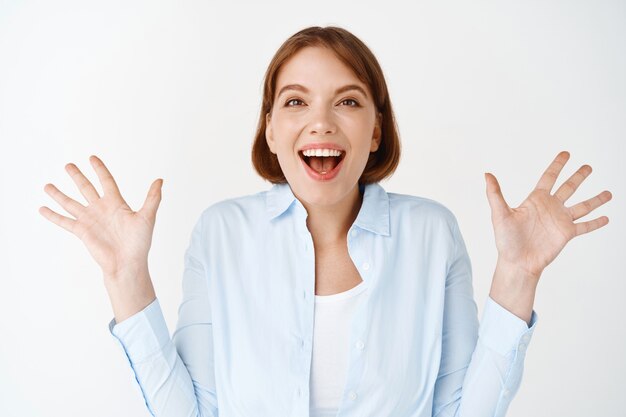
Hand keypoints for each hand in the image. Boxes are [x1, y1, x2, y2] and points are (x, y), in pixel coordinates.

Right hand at [39, 155, 163, 277]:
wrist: (127, 263)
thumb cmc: (139, 242)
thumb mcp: (147, 217)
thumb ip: (152, 198)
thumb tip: (160, 180)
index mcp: (116, 203)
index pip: (106, 181)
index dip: (99, 169)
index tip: (92, 158)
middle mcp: (101, 209)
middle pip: (86, 188)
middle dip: (77, 176)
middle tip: (68, 165)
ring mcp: (90, 220)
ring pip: (70, 203)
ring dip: (59, 194)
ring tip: (47, 185)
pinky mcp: (82, 231)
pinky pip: (64, 221)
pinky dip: (52, 215)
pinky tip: (42, 208)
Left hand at [485, 151, 611, 279]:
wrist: (517, 262)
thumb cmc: (506, 240)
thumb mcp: (500, 214)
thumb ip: (495, 194)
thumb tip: (487, 174)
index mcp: (536, 200)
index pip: (549, 177)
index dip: (558, 165)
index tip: (566, 154)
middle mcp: (550, 208)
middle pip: (568, 188)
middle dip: (579, 177)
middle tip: (589, 166)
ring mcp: (560, 221)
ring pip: (582, 206)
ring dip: (596, 200)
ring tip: (609, 193)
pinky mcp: (566, 234)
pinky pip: (585, 226)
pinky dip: (596, 222)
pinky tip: (606, 218)